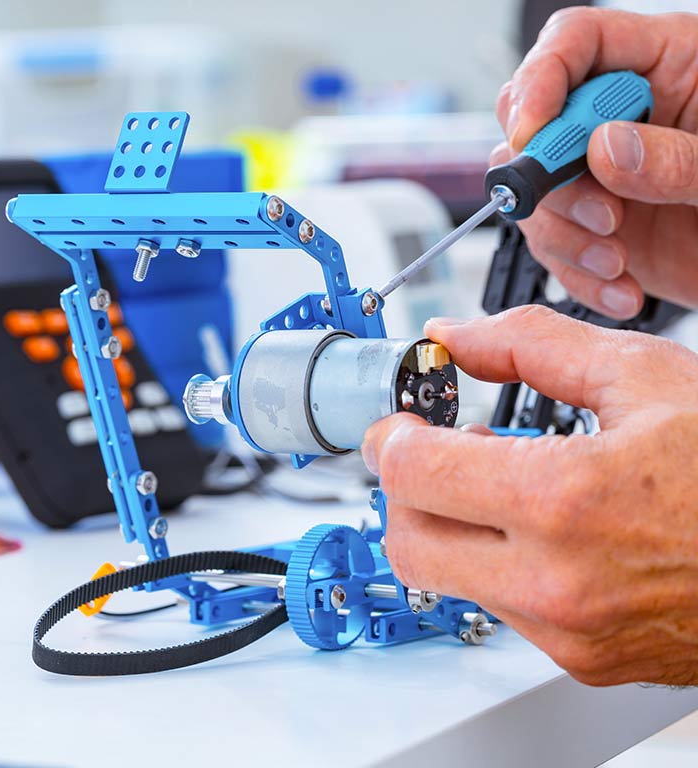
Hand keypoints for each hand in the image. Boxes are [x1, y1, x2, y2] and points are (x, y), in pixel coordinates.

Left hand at [361, 306, 697, 685]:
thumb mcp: (640, 376)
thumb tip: (455, 336)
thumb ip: (529, 344)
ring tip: (496, 482)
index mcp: (564, 500)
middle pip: (407, 540)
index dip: (392, 437)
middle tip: (430, 451)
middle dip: (403, 488)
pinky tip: (535, 526)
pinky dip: (491, 560)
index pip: (412, 474)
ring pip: (446, 578)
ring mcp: (567, 633)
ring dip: (446, 524)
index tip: (401, 421)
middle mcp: (555, 583)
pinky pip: (498, 606)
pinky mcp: (582, 659)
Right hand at [494, 7, 697, 318]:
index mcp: (666, 65)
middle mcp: (620, 120)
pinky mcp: (594, 232)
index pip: (576, 44)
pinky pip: (554, 251)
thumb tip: (606, 150)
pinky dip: (579, 277)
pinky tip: (622, 289)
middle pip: (536, 124)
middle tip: (596, 212)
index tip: (532, 137)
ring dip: (565, 236)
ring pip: (534, 196)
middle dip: (546, 175)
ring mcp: (601, 180)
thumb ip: (678, 157)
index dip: (540, 82)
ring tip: (616, 259)